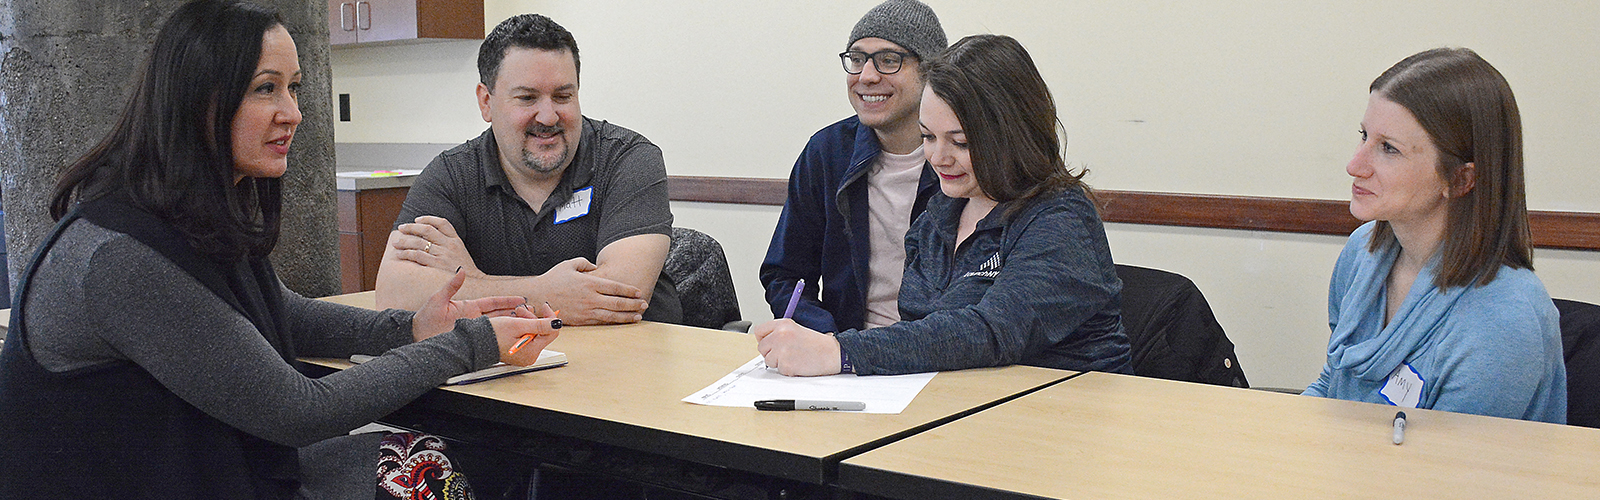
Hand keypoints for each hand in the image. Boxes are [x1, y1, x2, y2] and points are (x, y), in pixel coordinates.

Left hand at [394, 216, 479, 275]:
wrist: (475, 283)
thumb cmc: (466, 269)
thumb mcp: (462, 251)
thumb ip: (450, 243)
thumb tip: (432, 238)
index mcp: (456, 240)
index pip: (442, 223)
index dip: (428, 219)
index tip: (417, 219)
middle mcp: (449, 244)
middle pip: (427, 230)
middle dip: (412, 227)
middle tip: (401, 228)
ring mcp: (443, 254)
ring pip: (420, 242)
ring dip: (405, 241)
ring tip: (396, 243)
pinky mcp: (437, 265)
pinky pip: (418, 255)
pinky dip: (407, 253)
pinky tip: (400, 254)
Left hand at [412, 268, 533, 340]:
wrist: (416, 336)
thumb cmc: (425, 318)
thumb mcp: (438, 299)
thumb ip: (451, 286)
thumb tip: (461, 271)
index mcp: (469, 307)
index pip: (494, 303)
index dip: (508, 301)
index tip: (522, 299)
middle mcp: (474, 319)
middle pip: (500, 315)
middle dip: (515, 313)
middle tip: (531, 312)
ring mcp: (473, 330)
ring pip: (497, 327)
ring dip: (511, 325)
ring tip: (526, 324)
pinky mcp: (471, 341)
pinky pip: (488, 339)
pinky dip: (500, 338)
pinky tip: (511, 339)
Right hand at [490, 304, 561, 365]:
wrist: (474, 342)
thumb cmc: (492, 334)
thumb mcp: (518, 325)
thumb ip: (540, 325)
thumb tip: (557, 323)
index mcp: (532, 351)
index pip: (551, 332)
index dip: (549, 317)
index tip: (544, 306)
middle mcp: (530, 356)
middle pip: (542, 332)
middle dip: (534, 318)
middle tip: (521, 310)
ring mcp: (524, 355)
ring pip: (534, 333)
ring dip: (527, 320)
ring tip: (515, 314)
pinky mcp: (518, 352)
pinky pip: (527, 336)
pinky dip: (523, 327)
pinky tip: (514, 322)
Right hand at [536, 257, 648, 325]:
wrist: (537, 297)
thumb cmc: (553, 279)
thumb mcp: (569, 264)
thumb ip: (585, 264)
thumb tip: (596, 268)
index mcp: (589, 283)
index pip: (615, 287)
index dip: (629, 290)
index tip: (638, 292)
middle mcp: (590, 297)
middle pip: (618, 302)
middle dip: (633, 304)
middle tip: (644, 304)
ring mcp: (586, 310)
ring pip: (612, 314)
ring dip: (627, 316)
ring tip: (638, 316)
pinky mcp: (582, 320)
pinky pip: (601, 322)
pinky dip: (614, 322)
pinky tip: (622, 322)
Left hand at [751, 319, 842, 375]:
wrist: (831, 353)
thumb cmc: (817, 343)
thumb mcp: (796, 329)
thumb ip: (779, 333)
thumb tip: (765, 342)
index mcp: (783, 324)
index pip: (759, 331)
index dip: (763, 339)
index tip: (768, 343)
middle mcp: (780, 335)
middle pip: (762, 347)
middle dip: (771, 352)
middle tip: (786, 353)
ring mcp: (782, 350)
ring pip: (768, 360)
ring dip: (779, 362)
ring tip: (794, 357)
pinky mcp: (785, 364)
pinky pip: (779, 370)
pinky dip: (787, 370)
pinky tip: (798, 364)